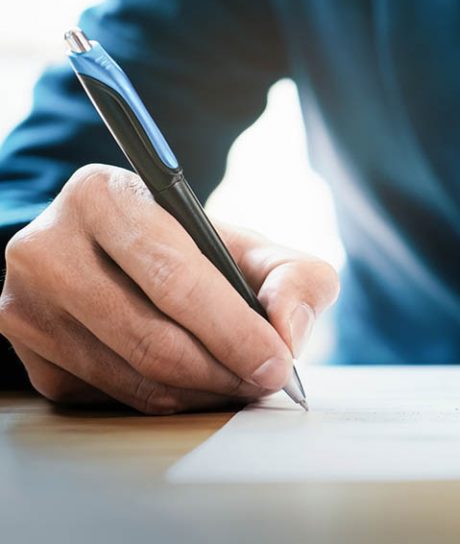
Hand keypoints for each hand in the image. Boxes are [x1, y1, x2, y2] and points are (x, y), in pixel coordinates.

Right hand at [0, 164, 338, 413]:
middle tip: (264, 381)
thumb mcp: (249, 245)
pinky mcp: (31, 355)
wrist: (118, 256)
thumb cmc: (189, 249)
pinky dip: (164, 400)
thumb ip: (293, 276)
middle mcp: (49, 247)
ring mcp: (29, 305)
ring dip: (199, 392)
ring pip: (132, 376)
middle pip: (150, 337)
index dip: (232, 329)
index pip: (173, 276)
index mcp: (104, 197)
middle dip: (223, 370)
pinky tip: (192, 383)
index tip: (276, 364)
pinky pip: (110, 397)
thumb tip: (288, 334)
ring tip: (238, 382)